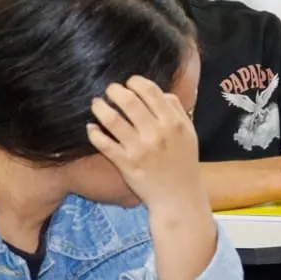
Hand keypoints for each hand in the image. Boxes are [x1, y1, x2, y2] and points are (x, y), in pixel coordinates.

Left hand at [87, 76, 203, 208]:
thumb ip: (176, 110)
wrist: (179, 197)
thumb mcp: (189, 133)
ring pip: (112, 120)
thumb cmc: (184, 163)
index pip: (150, 91)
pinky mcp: (126, 164)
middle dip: (115, 90)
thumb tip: (160, 92)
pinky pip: (104, 144)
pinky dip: (94, 133)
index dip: (135, 82)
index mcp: (173, 123)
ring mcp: (139, 149)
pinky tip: (91, 128)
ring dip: (100, 107)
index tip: (129, 83)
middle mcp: (156, 133)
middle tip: (109, 90)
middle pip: (129, 101)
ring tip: (96, 104)